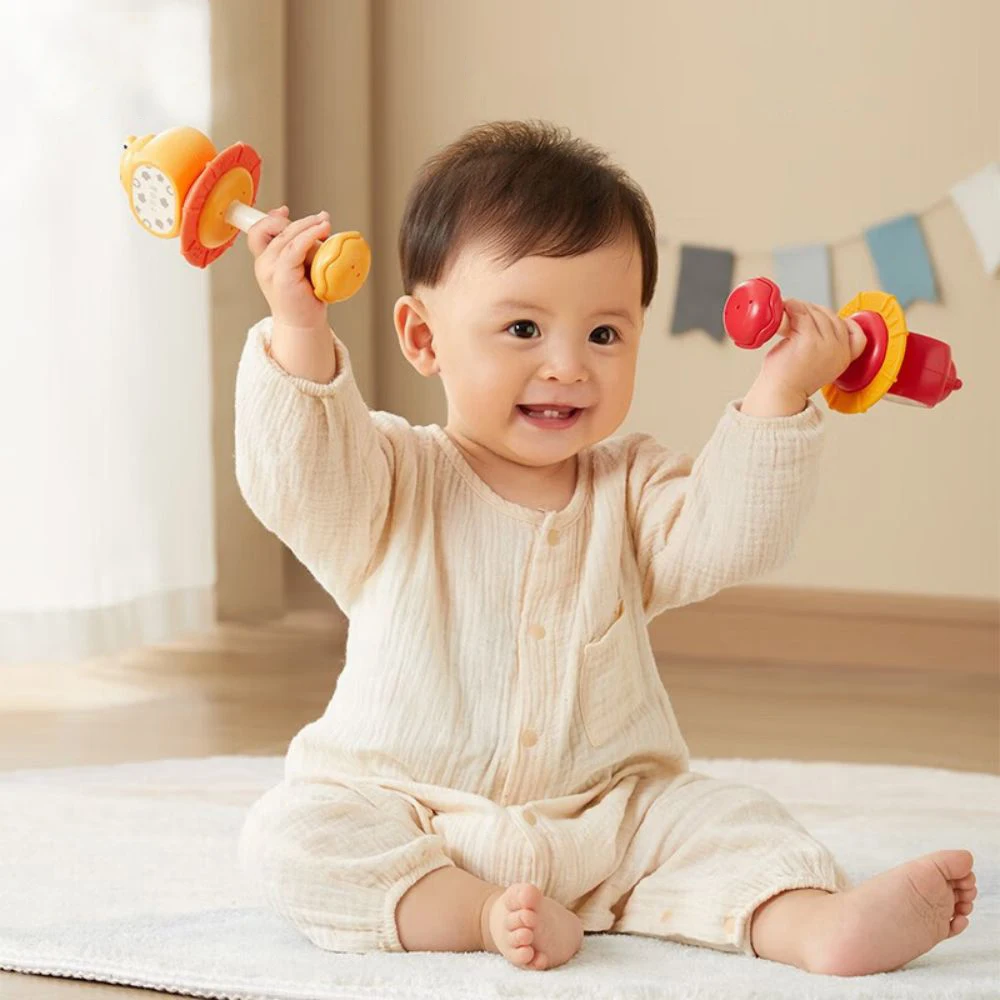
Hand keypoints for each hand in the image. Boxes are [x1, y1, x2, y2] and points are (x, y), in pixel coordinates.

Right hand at [246, 207, 331, 331]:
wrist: (302, 325)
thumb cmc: (304, 299)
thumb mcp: (300, 269)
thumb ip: (300, 250)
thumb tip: (318, 226)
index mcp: (264, 260)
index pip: (258, 232)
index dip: (270, 219)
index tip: (284, 212)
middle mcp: (263, 263)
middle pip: (276, 229)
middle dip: (302, 222)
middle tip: (323, 219)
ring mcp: (270, 268)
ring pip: (287, 236)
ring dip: (308, 227)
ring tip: (325, 224)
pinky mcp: (282, 275)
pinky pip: (295, 247)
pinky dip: (308, 236)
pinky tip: (322, 231)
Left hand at [741, 300, 867, 416]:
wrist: (779, 395)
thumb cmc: (790, 379)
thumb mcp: (818, 362)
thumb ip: (825, 344)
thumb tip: (814, 317)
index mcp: (845, 357)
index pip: (853, 328)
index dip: (835, 319)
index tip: (817, 317)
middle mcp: (839, 350)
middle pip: (831, 317)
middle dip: (813, 311)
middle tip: (795, 315)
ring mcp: (826, 345)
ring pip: (816, 313)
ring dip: (800, 308)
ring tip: (787, 313)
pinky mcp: (809, 340)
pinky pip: (802, 314)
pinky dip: (793, 308)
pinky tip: (785, 309)